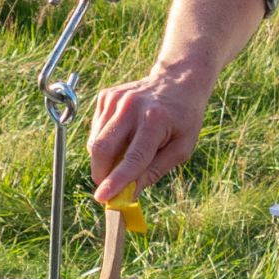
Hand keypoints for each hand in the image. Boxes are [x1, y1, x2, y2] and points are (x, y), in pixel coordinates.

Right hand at [86, 68, 209, 202]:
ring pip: (95, 142)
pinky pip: (96, 131)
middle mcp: (131, 107)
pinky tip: (122, 136)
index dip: (116, 180)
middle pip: (103, 149)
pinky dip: (104, 143)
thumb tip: (129, 193)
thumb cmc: (183, 118)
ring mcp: (115, 99)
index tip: (102, 197)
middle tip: (109, 187)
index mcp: (155, 120)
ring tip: (123, 156)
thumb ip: (155, 171)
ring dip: (103, 160)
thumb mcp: (181, 148)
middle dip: (101, 174)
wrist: (177, 81)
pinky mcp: (106, 96)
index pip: (132, 157)